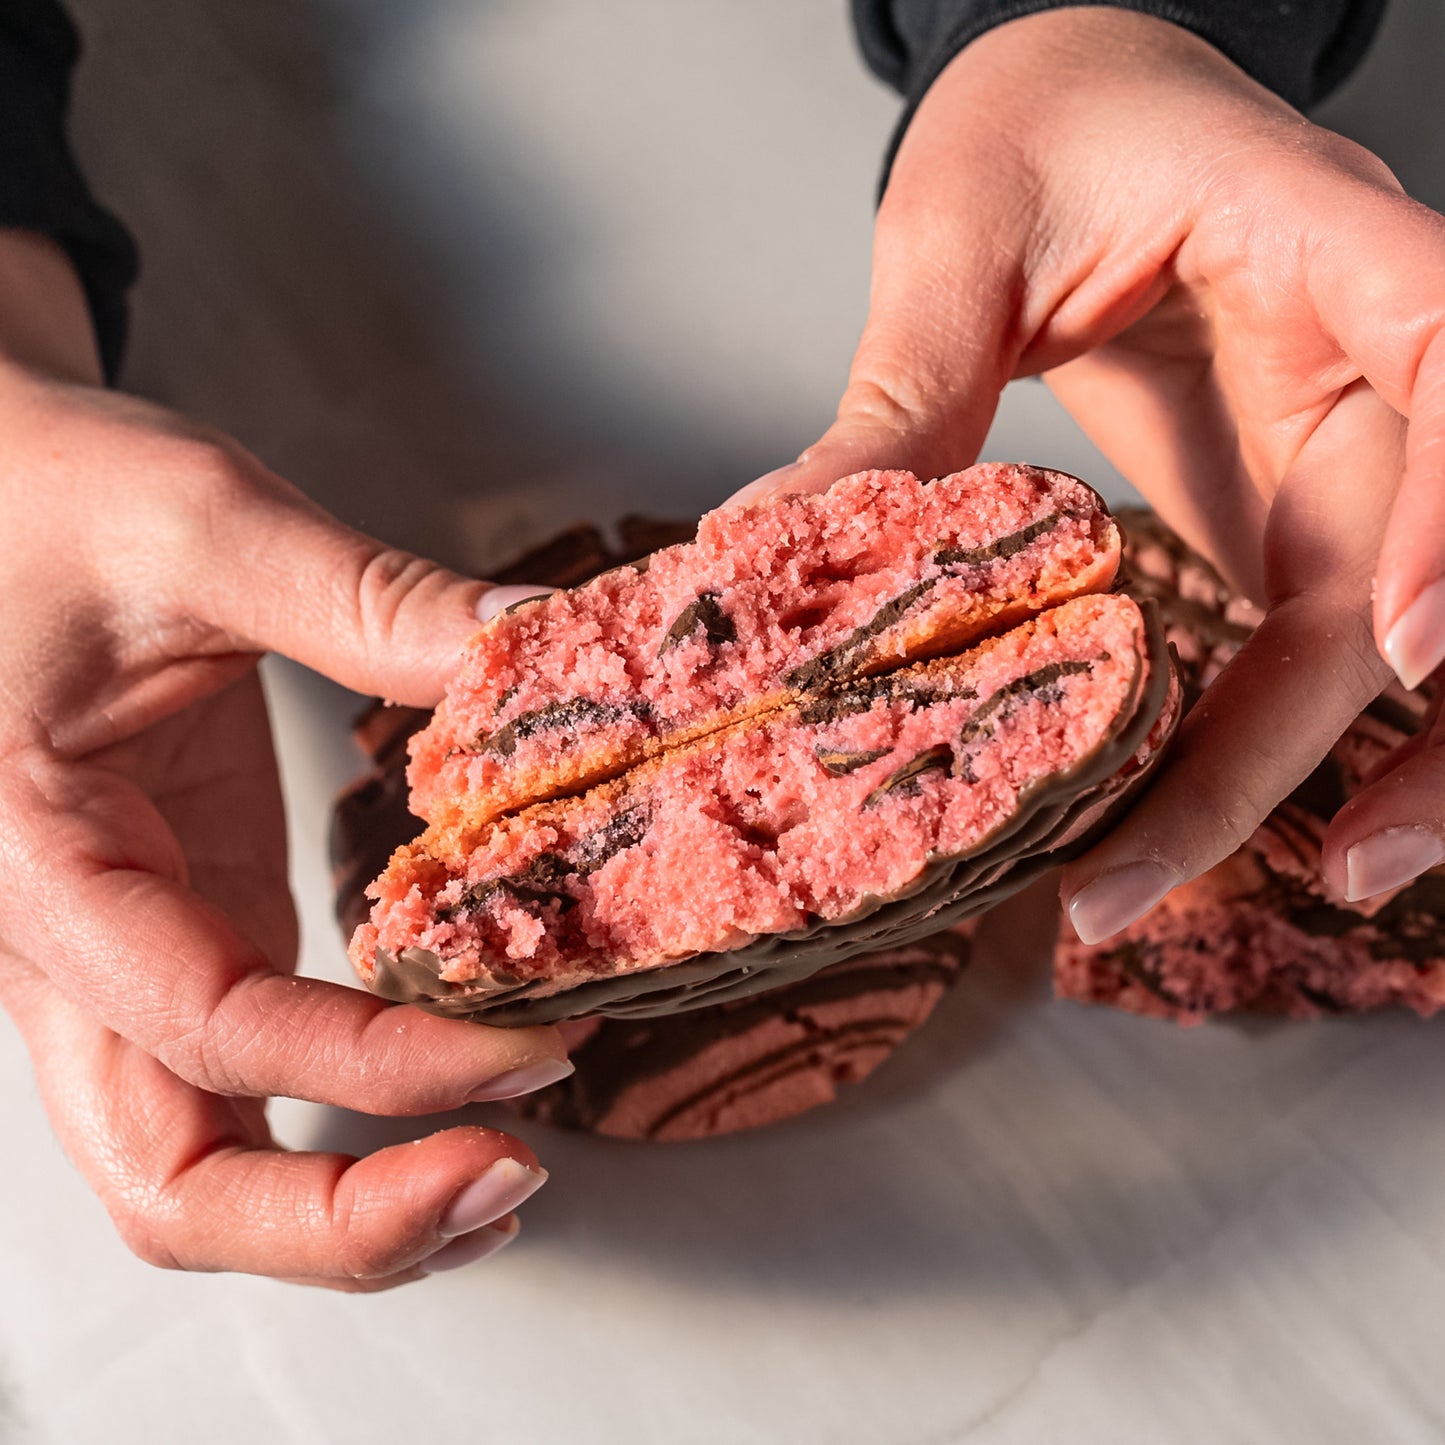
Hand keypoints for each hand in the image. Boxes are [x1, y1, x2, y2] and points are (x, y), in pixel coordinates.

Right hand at [0, 231, 570, 1286]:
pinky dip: (352, 1112)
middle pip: (174, 1188)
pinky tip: (458, 1082)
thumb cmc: (40, 501)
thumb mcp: (200, 526)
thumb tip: (536, 652)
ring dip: (349, 1207)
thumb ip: (369, 599)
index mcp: (39, 864)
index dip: (388, 1063)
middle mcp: (74, 950)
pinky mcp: (196, 928)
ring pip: (204, 1167)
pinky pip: (256, 1081)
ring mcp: (137, 958)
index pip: (219, 1028)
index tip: (536, 1044)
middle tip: (507, 1181)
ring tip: (501, 1173)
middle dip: (344, 1224)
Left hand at [730, 9, 1444, 935]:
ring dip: (1349, 768)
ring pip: (1383, 623)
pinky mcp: (1285, 503)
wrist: (1069, 107)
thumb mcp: (952, 239)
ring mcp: (1338, 437)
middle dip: (1386, 728)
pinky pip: (1310, 636)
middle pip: (1422, 553)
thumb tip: (775, 543)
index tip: (1405, 647)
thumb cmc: (1036, 125)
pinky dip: (1266, 738)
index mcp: (1318, 239)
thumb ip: (901, 391)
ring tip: (1248, 886)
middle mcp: (1363, 351)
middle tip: (1327, 875)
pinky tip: (1186, 821)